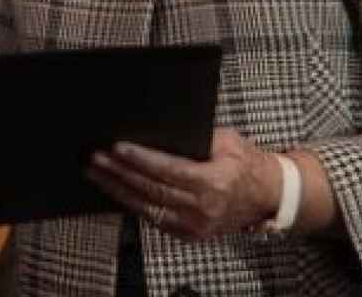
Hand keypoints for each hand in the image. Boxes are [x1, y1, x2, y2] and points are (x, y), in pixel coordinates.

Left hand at [88, 127, 279, 239]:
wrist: (266, 195)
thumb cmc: (245, 163)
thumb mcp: (227, 140)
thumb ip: (197, 136)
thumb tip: (159, 128)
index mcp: (213, 181)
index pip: (168, 170)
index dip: (140, 159)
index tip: (116, 148)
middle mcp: (203, 208)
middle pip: (151, 189)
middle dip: (119, 173)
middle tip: (95, 159)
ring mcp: (195, 225)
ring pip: (148, 207)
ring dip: (118, 190)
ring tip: (96, 174)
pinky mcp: (190, 234)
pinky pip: (154, 219)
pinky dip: (133, 204)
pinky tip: (115, 191)